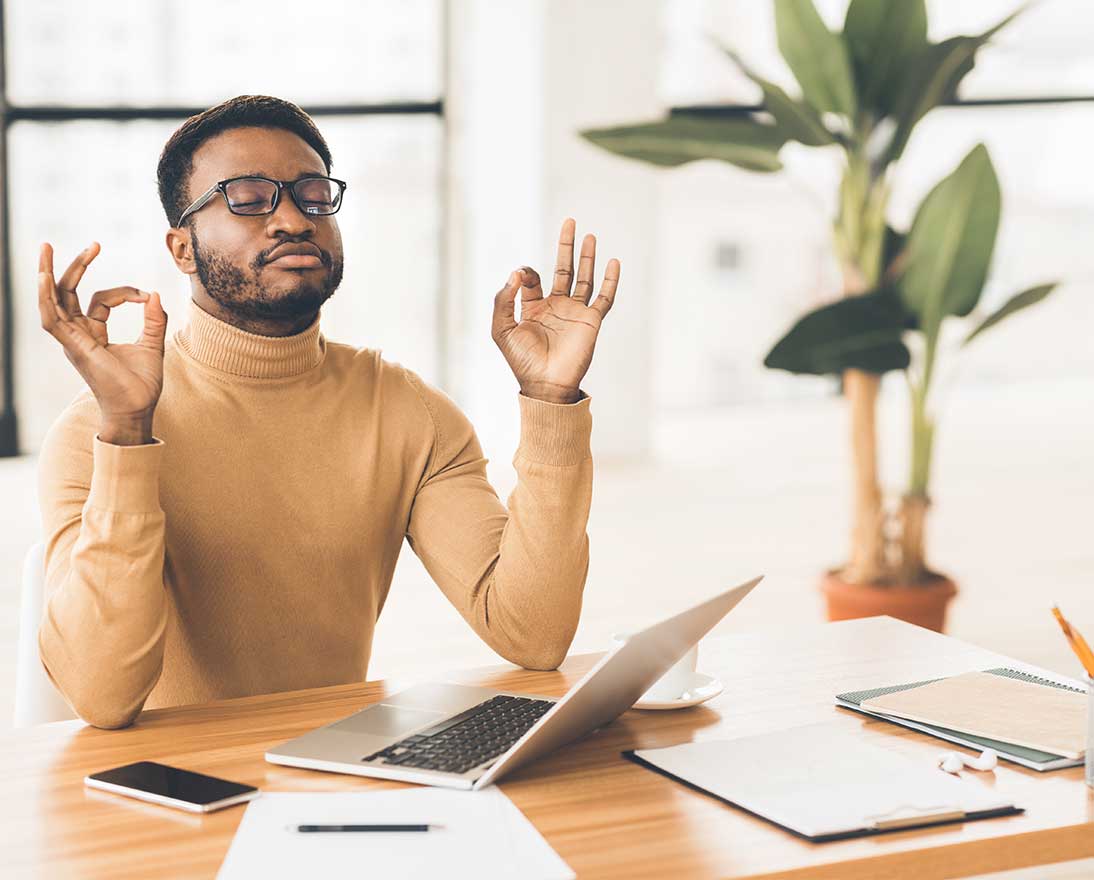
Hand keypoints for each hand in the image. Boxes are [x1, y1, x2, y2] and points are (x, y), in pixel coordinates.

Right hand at [38, 241, 168, 440]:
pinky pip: (52, 319)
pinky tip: (44, 276)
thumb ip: (154, 320)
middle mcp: (78, 335)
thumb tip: (154, 294)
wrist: (137, 410)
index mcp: (93, 334)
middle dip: (76, 266)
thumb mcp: (153, 346)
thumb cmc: (142, 386)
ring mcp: (72, 341)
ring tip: (46, 248)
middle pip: (69, 293)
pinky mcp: (73, 347)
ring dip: (48, 273)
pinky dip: (46, 297)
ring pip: (54, 300)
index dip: (125, 292)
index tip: (146, 296)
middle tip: (94, 244)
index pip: (100, 300)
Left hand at [491, 218, 619, 403]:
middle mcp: (556, 307)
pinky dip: (610, 281)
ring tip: (589, 235)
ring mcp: (575, 313)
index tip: (522, 278)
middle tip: (570, 222)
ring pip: (584, 278)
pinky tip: (613, 263)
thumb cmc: (521, 361)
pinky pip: (604, 297)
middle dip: (565, 246)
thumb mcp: (501, 329)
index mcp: (533, 308)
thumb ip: (503, 300)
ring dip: (587, 257)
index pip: (532, 278)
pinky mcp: (591, 321)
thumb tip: (517, 273)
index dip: (526, 273)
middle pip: (563, 269)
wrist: (545, 384)